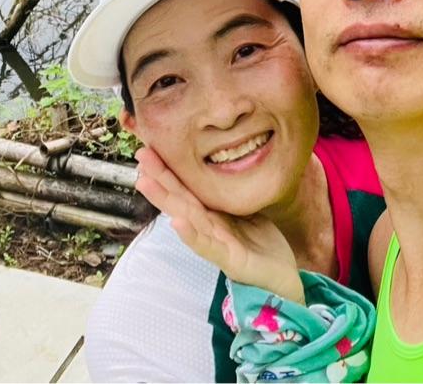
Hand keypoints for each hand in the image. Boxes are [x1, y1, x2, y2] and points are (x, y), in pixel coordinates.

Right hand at [135, 147, 304, 302]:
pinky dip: (190, 234)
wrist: (282, 274)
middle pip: (179, 198)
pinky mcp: (228, 259)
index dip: (168, 169)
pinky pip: (206, 245)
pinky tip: (177, 221)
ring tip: (145, 182)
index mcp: (212, 213)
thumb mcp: (246, 208)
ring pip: (185, 217)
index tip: (150, 148)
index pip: (186, 187)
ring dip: (165, 200)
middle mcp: (208, 226)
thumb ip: (230, 190)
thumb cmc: (262, 241)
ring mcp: (215, 243)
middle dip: (159, 177)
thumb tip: (225, 156)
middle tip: (140, 155)